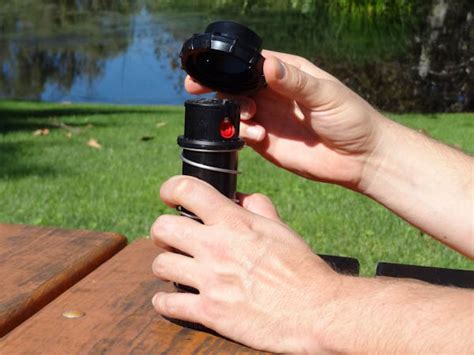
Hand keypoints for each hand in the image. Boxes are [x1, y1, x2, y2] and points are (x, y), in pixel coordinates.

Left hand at [150, 176, 339, 352]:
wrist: (315, 310)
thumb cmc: (301, 268)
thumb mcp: (280, 230)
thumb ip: (259, 208)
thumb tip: (244, 197)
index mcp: (234, 222)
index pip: (188, 190)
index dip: (171, 188)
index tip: (169, 195)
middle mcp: (216, 246)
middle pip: (162, 228)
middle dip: (162, 231)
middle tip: (171, 239)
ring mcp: (210, 280)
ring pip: (160, 265)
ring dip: (165, 266)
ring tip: (175, 270)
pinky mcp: (209, 312)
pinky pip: (168, 305)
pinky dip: (164, 303)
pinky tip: (170, 301)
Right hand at [185, 49, 383, 189]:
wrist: (359, 158)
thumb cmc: (351, 119)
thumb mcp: (325, 95)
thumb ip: (294, 82)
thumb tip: (267, 65)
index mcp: (287, 74)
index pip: (251, 63)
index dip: (228, 64)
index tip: (208, 68)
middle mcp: (273, 94)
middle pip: (235, 86)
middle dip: (216, 87)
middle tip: (197, 89)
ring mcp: (268, 117)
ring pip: (234, 109)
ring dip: (232, 112)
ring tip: (251, 119)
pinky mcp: (266, 141)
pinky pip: (242, 133)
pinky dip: (241, 133)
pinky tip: (260, 136)